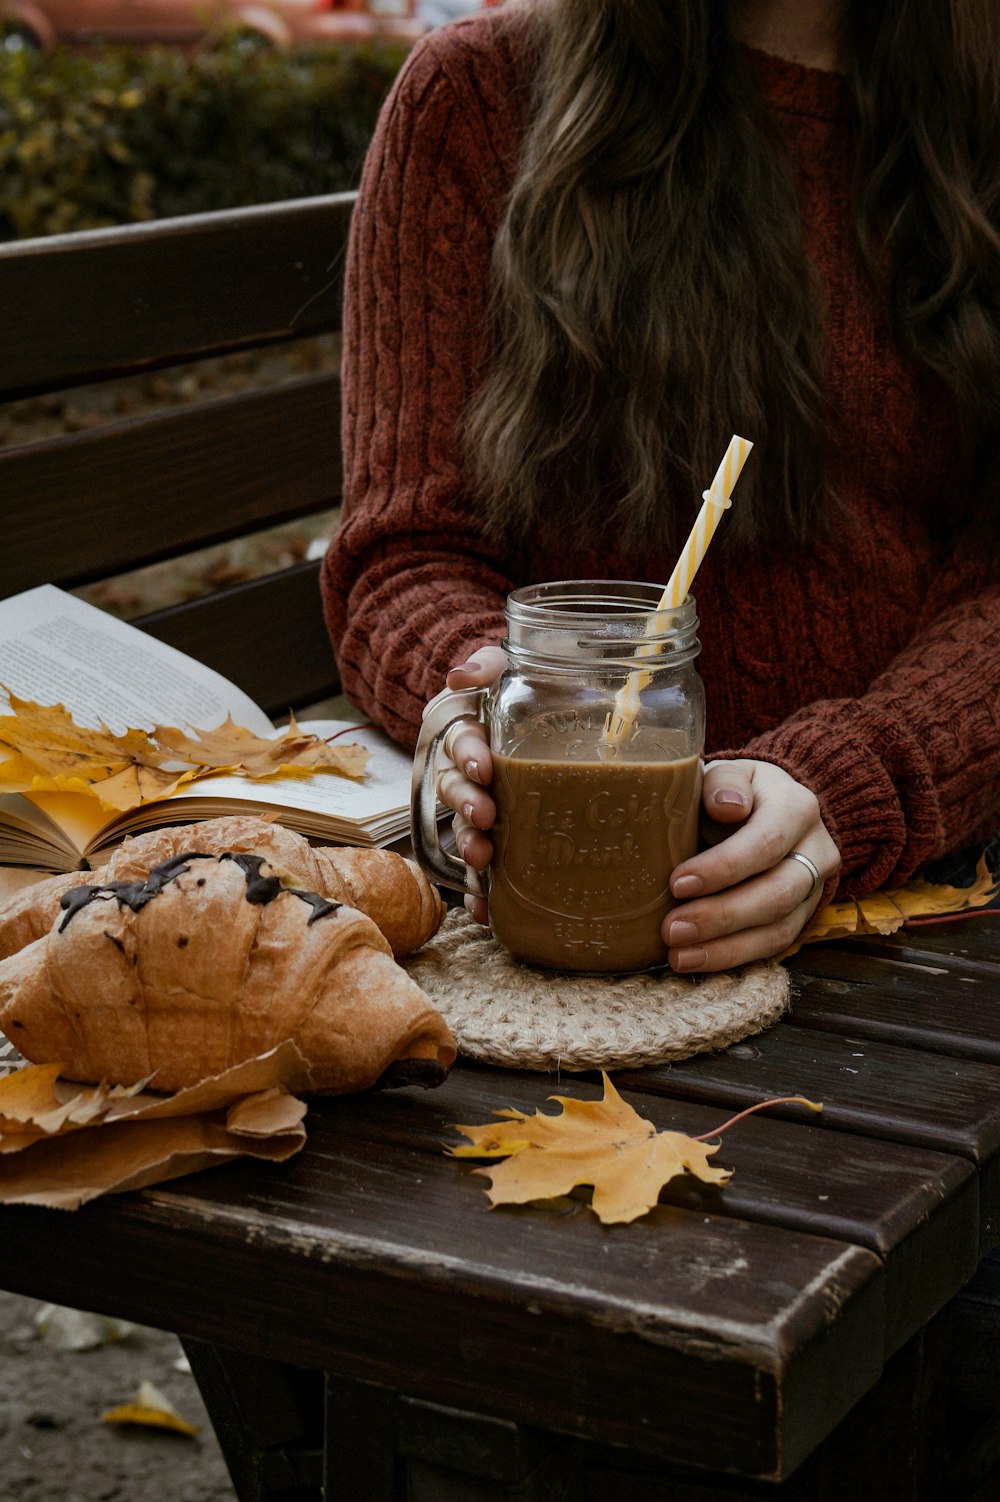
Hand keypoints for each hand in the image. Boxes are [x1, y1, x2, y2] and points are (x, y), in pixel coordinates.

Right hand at [432, 647, 505, 922]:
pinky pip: (477, 865)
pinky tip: (486, 910)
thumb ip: (487, 664)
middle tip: (485, 816)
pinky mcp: (493, 833)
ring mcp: (475, 804)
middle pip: (455, 788)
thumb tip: (463, 676)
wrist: (546, 713)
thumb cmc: (523, 691)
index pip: (458, 742)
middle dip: (467, 804)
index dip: (467, 755)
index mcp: (464, 731)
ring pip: (462, 825)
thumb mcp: (506, 667)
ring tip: (483, 858)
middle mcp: (463, 770)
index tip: (483, 767)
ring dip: (470, 843)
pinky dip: (478, 891)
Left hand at [663, 759, 839, 971]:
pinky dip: (735, 956)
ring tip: (678, 956)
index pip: (765, 843)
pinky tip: (697, 961)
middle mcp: (816, 850)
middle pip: (776, 894)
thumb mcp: (728, 773)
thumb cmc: (734, 791)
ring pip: (780, 928)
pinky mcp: (804, 915)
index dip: (722, 868)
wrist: (770, 807)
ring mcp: (814, 888)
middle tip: (671, 930)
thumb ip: (724, 782)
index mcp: (796, 807)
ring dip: (726, 948)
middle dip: (721, 917)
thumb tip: (727, 805)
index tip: (677, 884)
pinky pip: (775, 944)